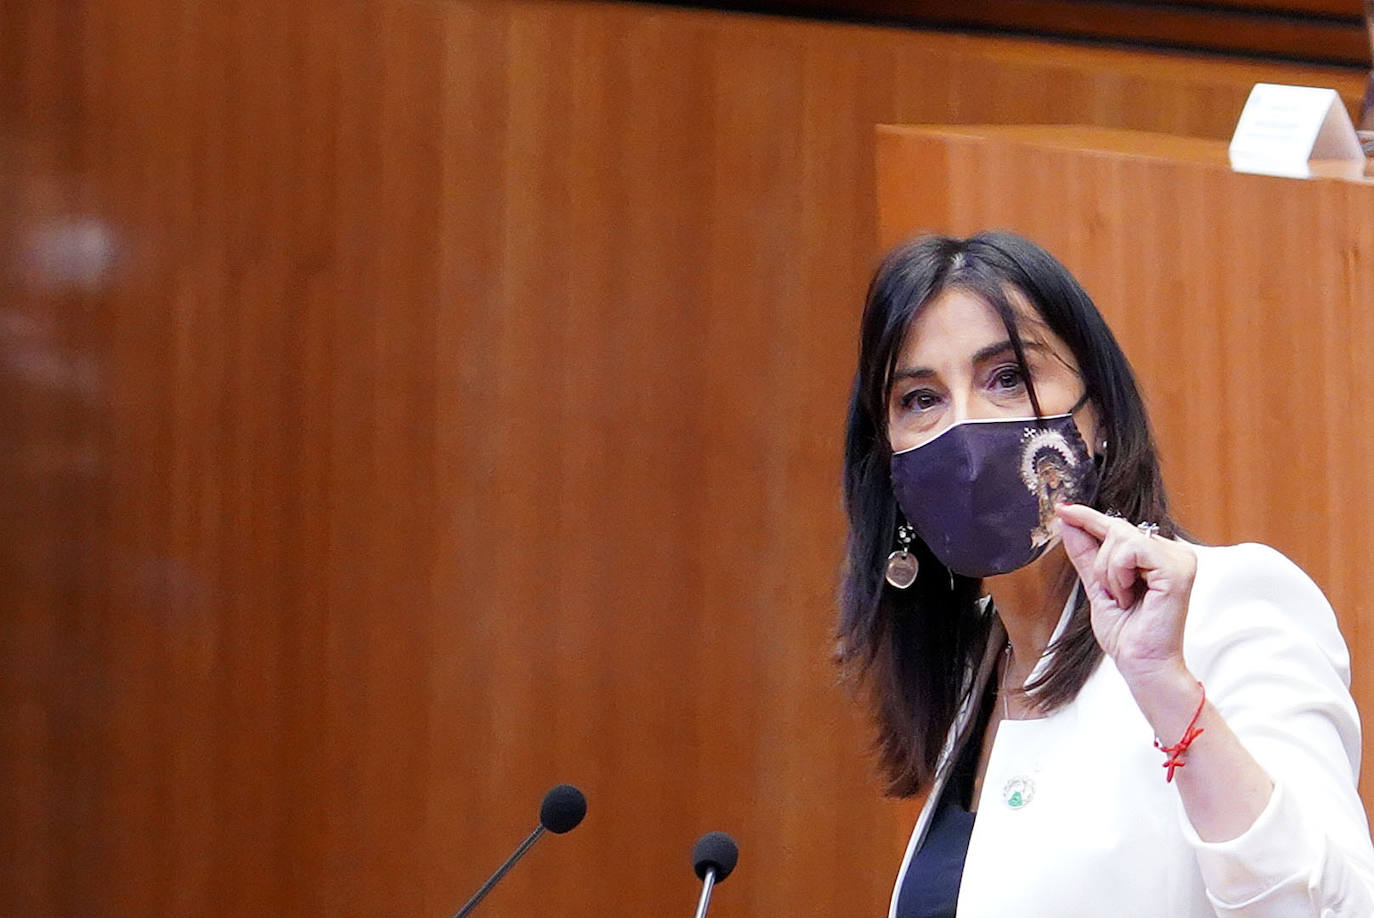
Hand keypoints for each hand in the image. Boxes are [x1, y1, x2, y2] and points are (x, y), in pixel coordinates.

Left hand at [1054, 503, 1197, 682]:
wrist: (1142, 664)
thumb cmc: (1127, 633)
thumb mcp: (1097, 586)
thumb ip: (1085, 554)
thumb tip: (1067, 522)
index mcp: (1157, 555)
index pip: (1118, 526)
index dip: (1088, 516)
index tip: (1063, 508)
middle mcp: (1172, 552)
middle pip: (1116, 529)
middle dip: (1100, 563)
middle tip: (1112, 594)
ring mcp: (1178, 558)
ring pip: (1121, 537)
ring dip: (1108, 572)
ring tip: (1123, 598)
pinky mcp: (1178, 569)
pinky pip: (1131, 550)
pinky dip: (1119, 574)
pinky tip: (1129, 596)